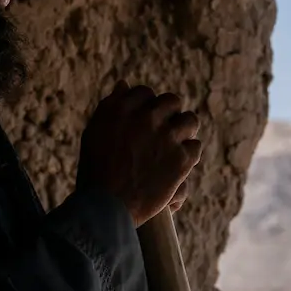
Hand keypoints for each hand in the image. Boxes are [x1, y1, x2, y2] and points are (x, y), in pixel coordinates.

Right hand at [77, 80, 201, 226]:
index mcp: (122, 109)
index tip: (147, 119)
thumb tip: (124, 84)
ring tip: (177, 144)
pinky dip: (189, 155)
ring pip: (189, 121)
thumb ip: (111, 107)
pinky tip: (180, 163)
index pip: (145, 93)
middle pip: (171, 102)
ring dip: (184, 131)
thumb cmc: (96, 171)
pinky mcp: (181, 159)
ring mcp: (166, 137)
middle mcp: (145, 118)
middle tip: (166, 130)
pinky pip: (195, 146)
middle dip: (170, 114)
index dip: (147, 106)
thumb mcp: (95, 133)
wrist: (106, 207)